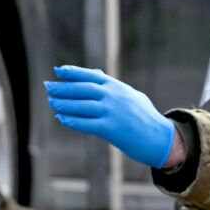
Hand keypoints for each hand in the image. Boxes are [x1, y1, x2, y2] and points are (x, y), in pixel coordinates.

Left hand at [45, 65, 176, 168]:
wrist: (161, 139)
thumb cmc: (146, 118)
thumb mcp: (132, 96)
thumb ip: (113, 86)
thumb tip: (97, 73)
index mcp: (118, 87)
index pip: (91, 75)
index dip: (73, 72)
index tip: (58, 70)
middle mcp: (114, 97)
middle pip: (83, 89)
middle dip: (63, 88)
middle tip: (48, 87)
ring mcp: (113, 112)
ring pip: (82, 105)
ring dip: (64, 104)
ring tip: (51, 103)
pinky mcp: (112, 129)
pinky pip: (87, 123)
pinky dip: (73, 121)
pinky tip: (62, 119)